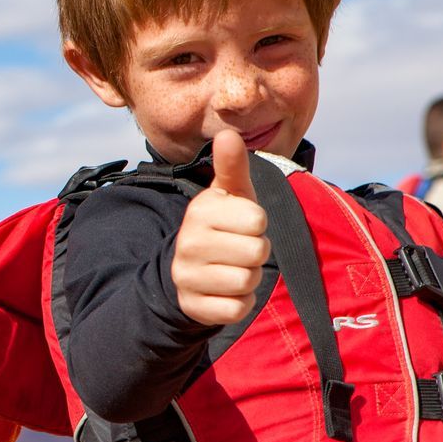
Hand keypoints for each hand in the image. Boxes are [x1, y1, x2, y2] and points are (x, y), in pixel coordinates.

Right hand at [172, 130, 270, 325]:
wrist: (185, 272)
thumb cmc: (221, 227)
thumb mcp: (228, 196)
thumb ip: (232, 167)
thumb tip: (228, 134)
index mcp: (200, 211)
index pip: (257, 219)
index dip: (256, 223)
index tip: (240, 224)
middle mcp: (189, 242)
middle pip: (257, 251)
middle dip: (256, 253)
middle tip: (238, 249)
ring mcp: (188, 275)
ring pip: (248, 280)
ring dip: (249, 278)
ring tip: (232, 268)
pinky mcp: (194, 305)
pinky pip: (237, 307)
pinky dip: (240, 302)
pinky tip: (225, 291)